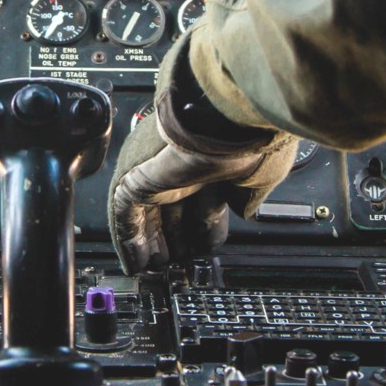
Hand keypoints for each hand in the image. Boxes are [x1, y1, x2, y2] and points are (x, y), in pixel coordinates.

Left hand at [108, 39, 296, 273]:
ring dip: (151, 244)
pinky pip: (125, 215)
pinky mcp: (136, 177)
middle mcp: (182, 162)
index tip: (204, 247)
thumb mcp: (260, 173)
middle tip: (179, 263)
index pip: (204, 198)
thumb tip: (245, 210)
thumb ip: (250, 194)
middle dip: (175, 238)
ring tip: (157, 269)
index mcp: (212, 157)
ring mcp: (157, 169)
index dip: (204, 226)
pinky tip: (137, 262)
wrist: (225, 116)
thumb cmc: (249, 136)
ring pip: (148, 213)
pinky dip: (130, 240)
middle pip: (173, 208)